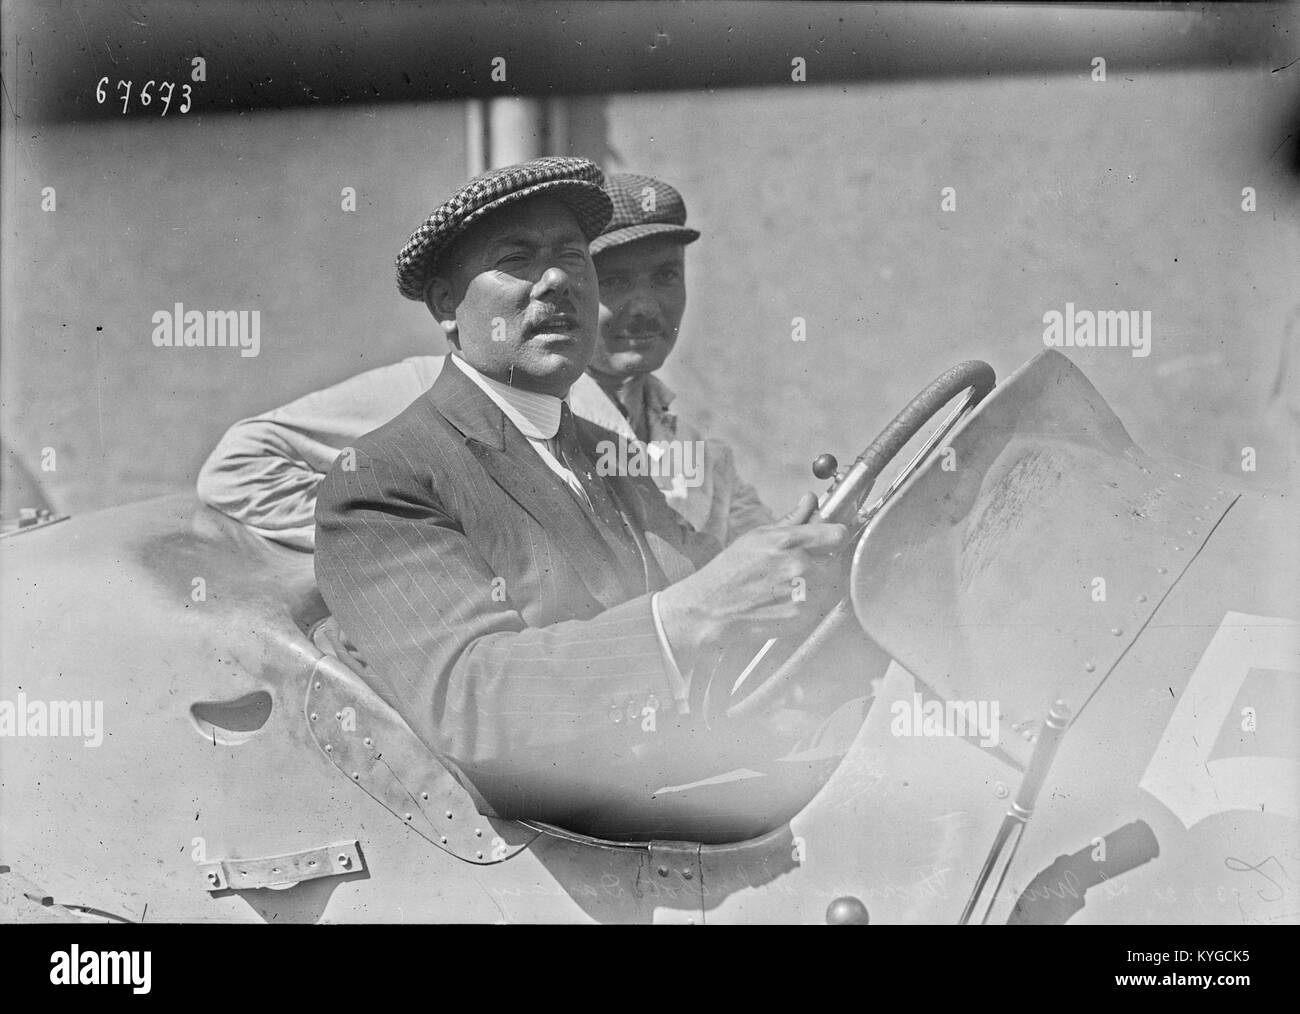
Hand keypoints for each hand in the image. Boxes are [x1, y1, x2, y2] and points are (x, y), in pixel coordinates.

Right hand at [656, 492, 849, 655]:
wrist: (712, 607)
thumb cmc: (731, 570)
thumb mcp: (758, 536)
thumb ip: (791, 519)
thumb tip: (810, 500)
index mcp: (788, 542)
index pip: (837, 534)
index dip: (835, 535)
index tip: (832, 538)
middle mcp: (800, 567)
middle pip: (836, 561)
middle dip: (823, 561)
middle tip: (804, 565)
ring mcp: (803, 595)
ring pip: (829, 584)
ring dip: (817, 582)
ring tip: (790, 583)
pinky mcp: (801, 617)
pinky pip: (819, 604)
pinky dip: (808, 601)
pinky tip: (785, 598)